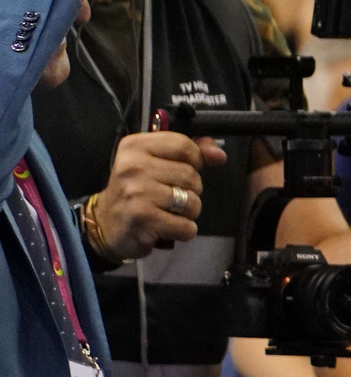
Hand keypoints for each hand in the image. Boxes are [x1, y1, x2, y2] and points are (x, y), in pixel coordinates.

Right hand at [90, 132, 225, 258]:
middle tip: (170, 197)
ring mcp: (137, 193)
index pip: (184, 145)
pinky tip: (166, 227)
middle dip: (190, 190)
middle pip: (191, 175)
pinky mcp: (143, 219)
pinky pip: (186, 226)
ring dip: (188, 212)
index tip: (185, 168)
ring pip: (192, 201)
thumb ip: (188, 152)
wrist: (105, 224)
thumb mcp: (154, 162)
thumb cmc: (135, 191)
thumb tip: (219, 154)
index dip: (194, 160)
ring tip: (169, 212)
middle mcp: (133, 167)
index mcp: (134, 147)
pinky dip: (183, 231)